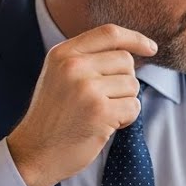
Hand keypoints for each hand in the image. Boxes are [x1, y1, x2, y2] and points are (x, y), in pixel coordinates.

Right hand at [7, 24, 157, 185]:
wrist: (34, 152)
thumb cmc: (53, 116)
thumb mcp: (61, 76)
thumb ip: (89, 59)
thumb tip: (132, 51)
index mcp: (62, 53)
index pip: (109, 33)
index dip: (135, 38)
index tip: (151, 48)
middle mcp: (73, 66)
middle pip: (126, 61)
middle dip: (124, 81)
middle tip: (104, 100)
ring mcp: (86, 88)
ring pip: (132, 85)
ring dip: (124, 102)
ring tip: (99, 114)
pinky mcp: (100, 111)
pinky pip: (134, 106)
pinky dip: (126, 118)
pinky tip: (105, 126)